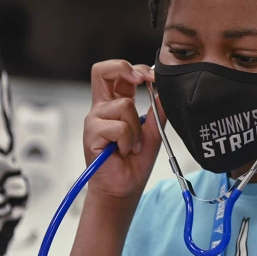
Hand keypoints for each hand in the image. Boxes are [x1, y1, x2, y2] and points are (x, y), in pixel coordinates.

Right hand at [83, 60, 164, 208]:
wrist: (125, 187)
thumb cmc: (135, 162)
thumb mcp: (154, 131)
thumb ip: (158, 111)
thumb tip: (165, 90)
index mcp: (116, 105)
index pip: (116, 73)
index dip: (135, 68)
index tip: (153, 77)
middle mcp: (102, 109)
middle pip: (102, 71)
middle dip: (123, 68)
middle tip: (141, 79)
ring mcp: (95, 120)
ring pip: (124, 105)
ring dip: (136, 129)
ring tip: (132, 145)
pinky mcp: (91, 133)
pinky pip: (119, 127)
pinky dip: (128, 141)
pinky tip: (124, 151)